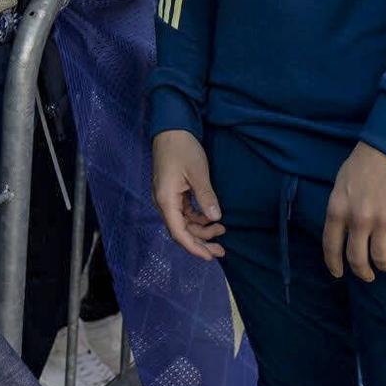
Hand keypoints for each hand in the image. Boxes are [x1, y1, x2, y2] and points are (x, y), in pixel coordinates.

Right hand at [151, 129, 225, 259]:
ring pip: (183, 223)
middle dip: (201, 242)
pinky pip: (184, 213)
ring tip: (222, 229)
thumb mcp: (198, 173)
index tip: (210, 257)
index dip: (194, 248)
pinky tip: (211, 218)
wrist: (171, 128)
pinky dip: (197, 218)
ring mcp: (166, 198)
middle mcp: (163, 202)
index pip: (178, 232)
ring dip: (201, 230)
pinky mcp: (172, 193)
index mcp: (166, 200)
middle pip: (181, 231)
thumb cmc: (183, 148)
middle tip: (222, 249)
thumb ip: (206, 197)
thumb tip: (215, 218)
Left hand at [322, 141, 385, 281]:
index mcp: (338, 209)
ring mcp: (382, 222)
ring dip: (384, 266)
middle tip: (368, 274)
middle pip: (357, 259)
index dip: (334, 265)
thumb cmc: (364, 162)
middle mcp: (358, 220)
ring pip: (381, 259)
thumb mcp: (340, 184)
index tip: (339, 274)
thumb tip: (344, 232)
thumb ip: (340, 208)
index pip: (331, 247)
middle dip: (362, 272)